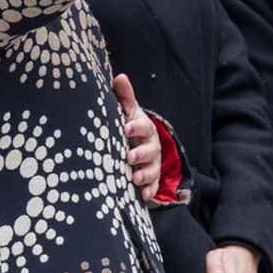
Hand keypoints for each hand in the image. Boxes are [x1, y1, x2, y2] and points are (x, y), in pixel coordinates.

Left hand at [116, 74, 162, 201]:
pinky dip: (149, 190)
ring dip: (146, 174)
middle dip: (141, 153)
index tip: (125, 128)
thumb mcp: (125, 110)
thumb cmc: (126, 124)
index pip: (143, 125)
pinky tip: (143, 195)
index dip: (135, 126)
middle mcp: (150, 145)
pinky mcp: (149, 178)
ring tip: (136, 178)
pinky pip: (152, 186)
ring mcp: (151, 163)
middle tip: (129, 157)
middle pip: (150, 149)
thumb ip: (123, 96)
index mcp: (143, 127)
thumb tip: (119, 77)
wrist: (136, 144)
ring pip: (153, 169)